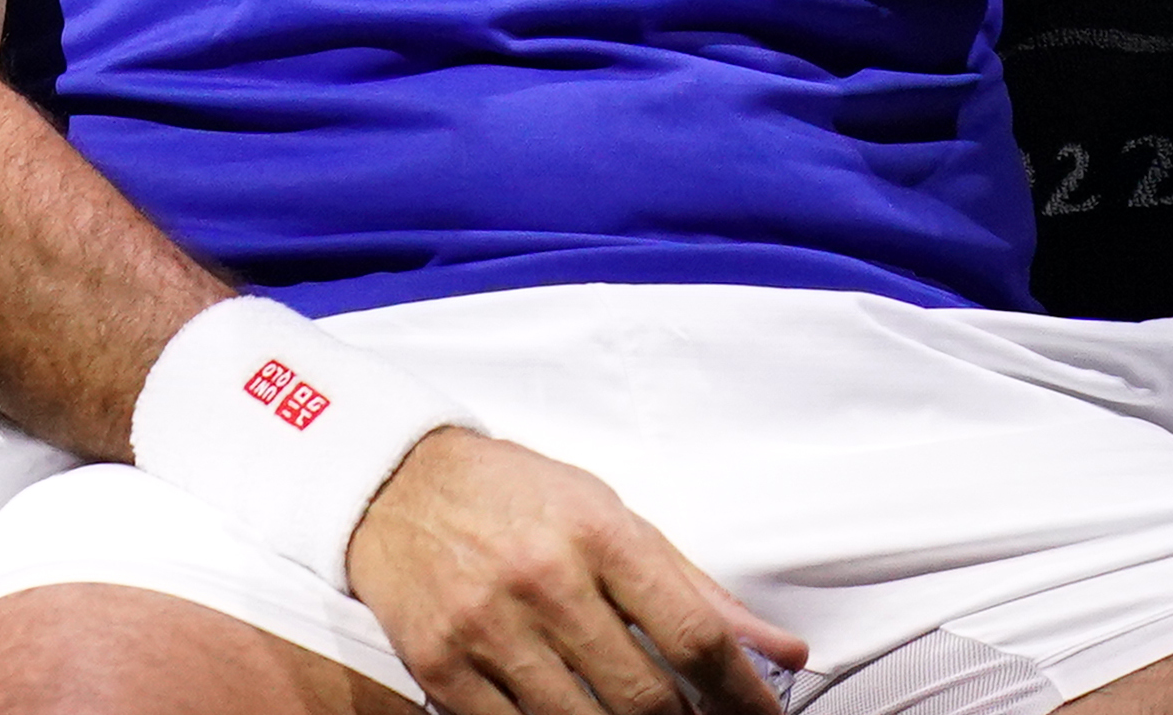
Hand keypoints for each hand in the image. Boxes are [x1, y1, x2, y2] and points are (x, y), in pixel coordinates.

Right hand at [344, 427, 799, 714]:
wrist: (391, 481)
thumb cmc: (512, 497)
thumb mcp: (609, 516)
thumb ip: (695, 589)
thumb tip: (781, 651)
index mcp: (598, 534)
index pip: (695, 637)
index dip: (744, 695)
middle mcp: (543, 579)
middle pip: (647, 699)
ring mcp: (487, 626)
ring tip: (630, 713)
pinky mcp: (439, 662)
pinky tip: (566, 712)